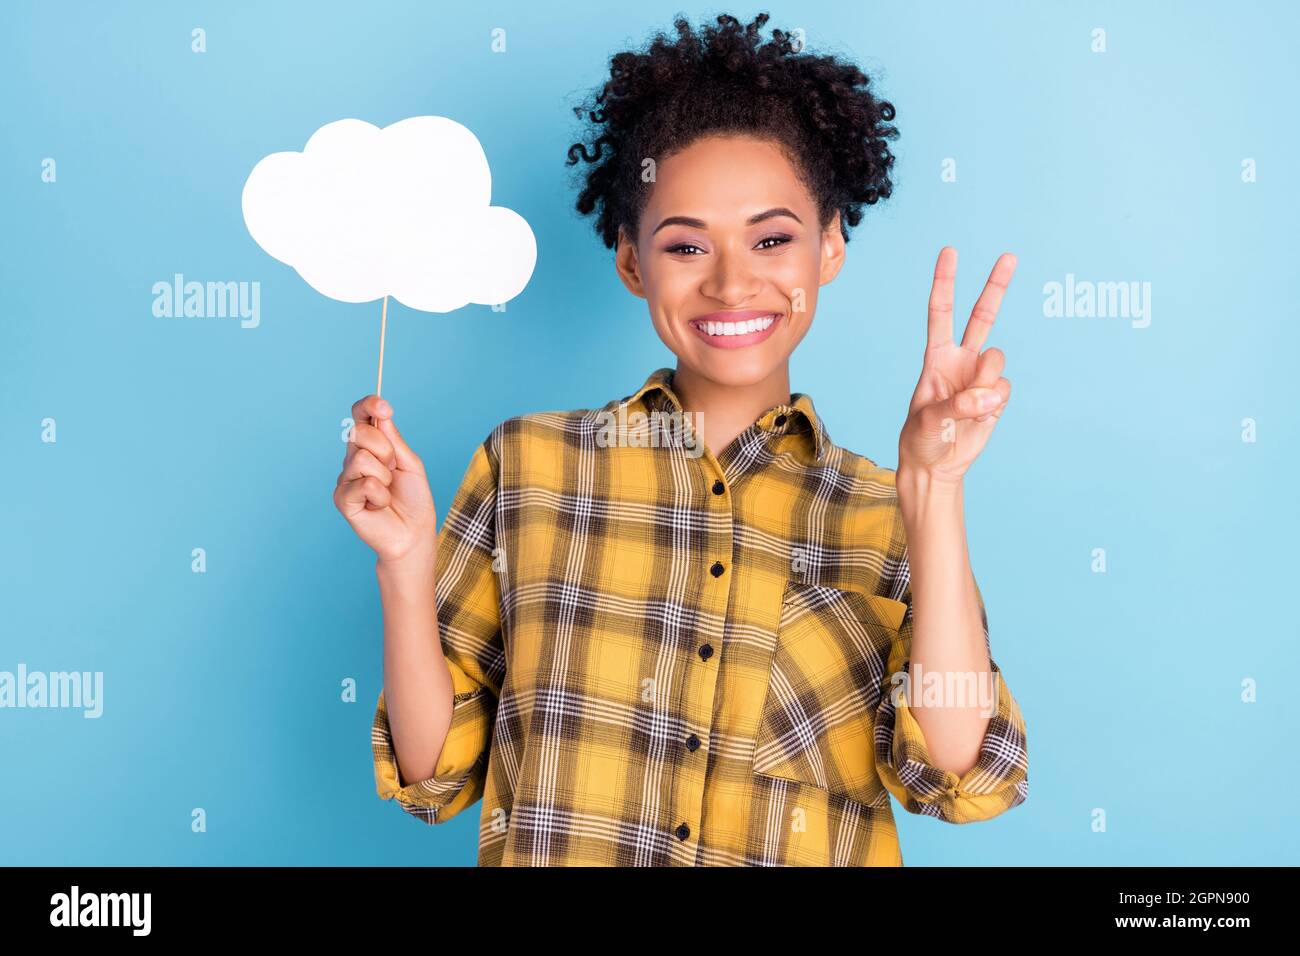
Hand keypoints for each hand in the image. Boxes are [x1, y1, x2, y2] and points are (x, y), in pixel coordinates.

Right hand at [333, 395, 436, 569]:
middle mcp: (353, 459)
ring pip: (361, 458)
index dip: (368, 406)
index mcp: (370, 447)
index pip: (360, 417)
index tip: (384, 407)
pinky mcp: (342, 498)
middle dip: (384, 449)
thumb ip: (394, 441)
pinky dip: (380, 495)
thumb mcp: (410, 464)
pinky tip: (379, 505)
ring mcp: (345, 479)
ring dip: (384, 476)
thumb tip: (381, 416)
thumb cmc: (413, 499)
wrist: (413, 533)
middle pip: (358, 432)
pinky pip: (363, 484)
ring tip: (388, 491)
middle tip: (394, 469)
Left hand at [897, 246, 1014, 485]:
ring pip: (996, 361)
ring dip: (984, 384)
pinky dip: (993, 404)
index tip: (949, 252)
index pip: (941, 313)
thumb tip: (990, 396)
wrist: (936, 465)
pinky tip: (979, 418)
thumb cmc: (921, 438)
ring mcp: (981, 377)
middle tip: (1008, 256)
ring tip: (967, 408)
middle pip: (982, 316)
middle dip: (995, 286)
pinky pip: (1004, 390)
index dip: (945, 282)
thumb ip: (957, 405)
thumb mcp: (928, 421)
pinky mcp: (997, 397)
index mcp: (937, 357)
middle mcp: (962, 361)